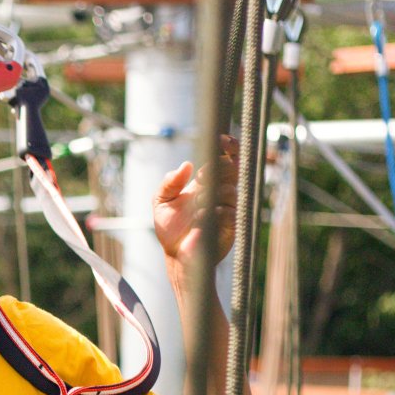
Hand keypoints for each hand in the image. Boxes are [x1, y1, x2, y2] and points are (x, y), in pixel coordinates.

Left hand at [153, 135, 238, 266]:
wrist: (176, 255)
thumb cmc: (170, 228)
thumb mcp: (161, 201)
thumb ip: (169, 182)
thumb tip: (185, 165)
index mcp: (207, 182)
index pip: (225, 158)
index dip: (228, 146)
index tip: (221, 139)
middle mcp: (221, 192)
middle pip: (233, 169)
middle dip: (219, 167)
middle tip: (202, 177)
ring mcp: (227, 208)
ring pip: (230, 190)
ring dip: (211, 194)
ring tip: (195, 205)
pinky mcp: (230, 226)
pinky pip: (229, 213)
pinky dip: (215, 212)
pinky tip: (201, 217)